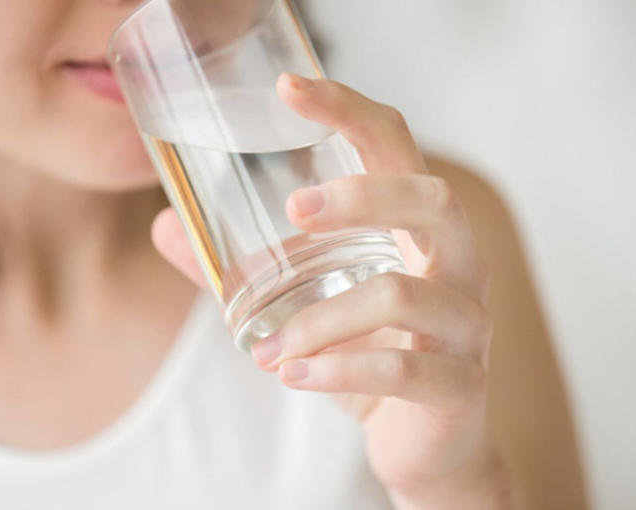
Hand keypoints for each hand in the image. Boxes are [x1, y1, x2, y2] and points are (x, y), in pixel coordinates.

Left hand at [152, 74, 513, 508]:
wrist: (421, 444)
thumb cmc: (367, 357)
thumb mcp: (305, 305)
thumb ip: (242, 268)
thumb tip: (168, 227)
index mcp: (418, 231)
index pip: (395, 147)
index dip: (349, 109)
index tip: (289, 87)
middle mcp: (457, 265)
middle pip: (432, 200)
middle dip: (362, 196)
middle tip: (292, 211)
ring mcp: (467, 325)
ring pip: (403, 293)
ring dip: (321, 320)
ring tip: (268, 349)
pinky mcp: (460, 385)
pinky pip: (402, 369)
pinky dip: (337, 371)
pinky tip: (293, 376)